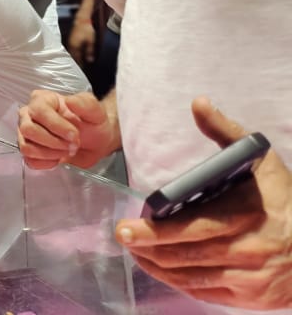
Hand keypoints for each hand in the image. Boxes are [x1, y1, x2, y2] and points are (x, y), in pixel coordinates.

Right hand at [16, 89, 119, 169]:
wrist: (95, 141)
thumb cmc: (91, 123)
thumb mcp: (95, 111)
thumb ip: (85, 104)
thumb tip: (70, 101)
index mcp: (42, 99)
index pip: (38, 111)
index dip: (56, 125)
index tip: (74, 134)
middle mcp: (29, 115)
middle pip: (28, 130)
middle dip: (54, 142)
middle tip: (73, 144)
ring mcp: (26, 134)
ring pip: (27, 147)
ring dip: (51, 153)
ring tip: (67, 150)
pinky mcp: (29, 150)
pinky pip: (30, 161)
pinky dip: (47, 162)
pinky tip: (59, 157)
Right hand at [68, 19, 96, 64]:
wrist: (82, 20)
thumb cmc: (87, 30)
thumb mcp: (91, 41)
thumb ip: (90, 51)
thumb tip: (90, 60)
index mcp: (75, 46)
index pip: (76, 58)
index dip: (79, 64)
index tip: (82, 69)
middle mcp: (70, 45)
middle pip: (72, 57)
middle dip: (76, 62)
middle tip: (79, 68)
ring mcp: (69, 42)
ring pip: (71, 53)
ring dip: (74, 58)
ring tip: (78, 63)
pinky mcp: (70, 40)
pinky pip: (71, 49)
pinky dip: (73, 53)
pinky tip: (76, 55)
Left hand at [115, 97, 291, 309]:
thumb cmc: (283, 199)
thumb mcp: (262, 161)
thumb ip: (226, 132)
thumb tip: (198, 103)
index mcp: (248, 215)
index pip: (194, 227)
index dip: (157, 231)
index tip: (127, 226)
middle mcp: (249, 249)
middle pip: (187, 254)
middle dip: (147, 248)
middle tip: (122, 238)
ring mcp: (250, 277)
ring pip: (191, 276)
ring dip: (157, 266)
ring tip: (135, 252)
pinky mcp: (250, 297)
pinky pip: (204, 292)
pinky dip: (178, 282)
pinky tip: (161, 268)